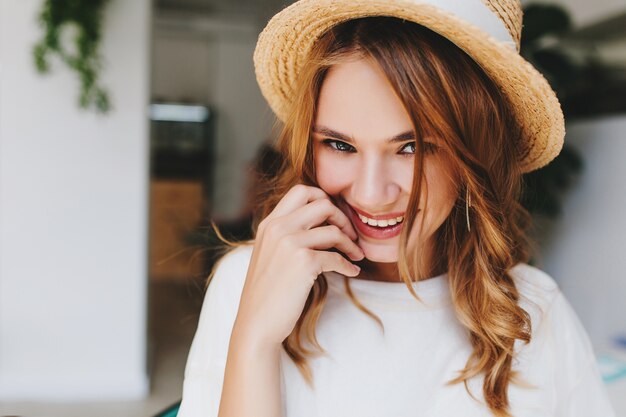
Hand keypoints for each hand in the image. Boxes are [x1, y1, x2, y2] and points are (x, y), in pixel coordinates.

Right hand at [232, 184, 363, 347]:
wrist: (256, 323)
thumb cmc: (267, 292)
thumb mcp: (270, 253)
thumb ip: (287, 234)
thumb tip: (321, 224)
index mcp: (269, 223)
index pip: (301, 191)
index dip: (324, 199)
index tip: (334, 219)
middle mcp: (278, 228)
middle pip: (322, 203)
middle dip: (342, 217)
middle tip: (350, 235)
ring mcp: (290, 243)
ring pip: (333, 230)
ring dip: (350, 243)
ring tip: (355, 255)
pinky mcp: (303, 262)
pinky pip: (336, 257)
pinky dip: (348, 265)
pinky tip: (352, 271)